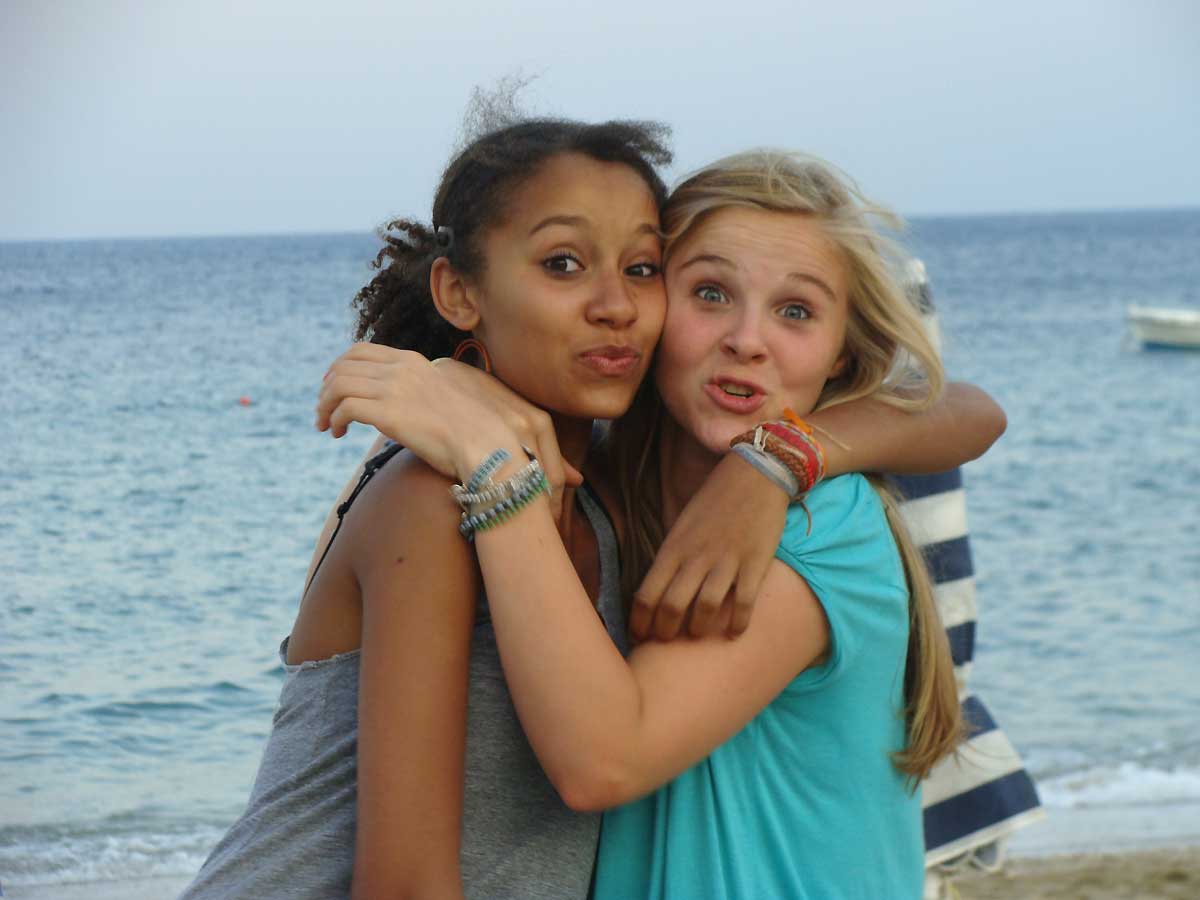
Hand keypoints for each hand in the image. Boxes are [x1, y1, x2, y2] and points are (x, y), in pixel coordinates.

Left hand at [316, 343, 580, 519]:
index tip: (358, 393)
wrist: (499, 458)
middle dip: (334, 378)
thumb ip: (513, 439)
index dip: (364, 368)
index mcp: (437, 368)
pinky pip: (344, 403)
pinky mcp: (386, 409)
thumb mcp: (512, 429)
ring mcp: (400, 386)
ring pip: (341, 378)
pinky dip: (333, 415)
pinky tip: (337, 434)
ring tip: (325, 422)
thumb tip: (567, 474)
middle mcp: (415, 368)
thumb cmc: (510, 452)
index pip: (387, 352)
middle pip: (355, 357)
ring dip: (326, 399)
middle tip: (327, 402)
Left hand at [630, 452, 789, 641]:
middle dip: (665, 633)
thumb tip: (657, 590)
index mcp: (673, 547)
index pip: (646, 594)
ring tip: (698, 636)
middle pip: (672, 607)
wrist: (755, 473)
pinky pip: (744, 602)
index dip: (639, 622)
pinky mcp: (755, 562)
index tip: (639, 635)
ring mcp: (726, 560)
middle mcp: (696, 557)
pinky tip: (734, 633)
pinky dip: (738, 623)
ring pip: (705, 609)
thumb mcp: (681, 525)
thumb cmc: (714, 500)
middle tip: (666, 643)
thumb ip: (671, 556)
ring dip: (699, 630)